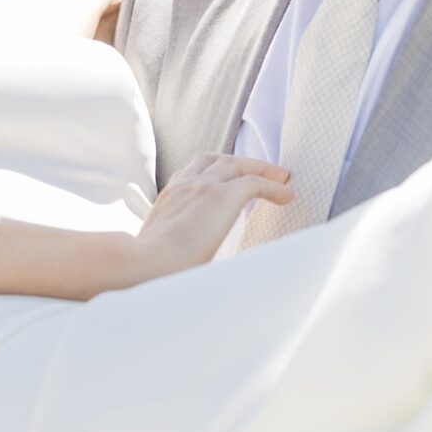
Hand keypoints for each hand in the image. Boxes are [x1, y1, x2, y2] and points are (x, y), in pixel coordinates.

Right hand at [125, 154, 292, 283]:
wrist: (144, 265)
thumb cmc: (151, 270)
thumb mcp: (161, 250)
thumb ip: (175, 247)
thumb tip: (187, 267)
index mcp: (167, 198)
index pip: (189, 174)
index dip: (211, 174)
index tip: (226, 183)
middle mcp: (183, 185)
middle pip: (214, 160)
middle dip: (239, 163)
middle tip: (259, 171)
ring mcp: (202, 187)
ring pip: (237, 164)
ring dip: (260, 168)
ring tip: (280, 177)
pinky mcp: (222, 196)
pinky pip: (255, 182)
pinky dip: (273, 186)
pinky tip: (287, 195)